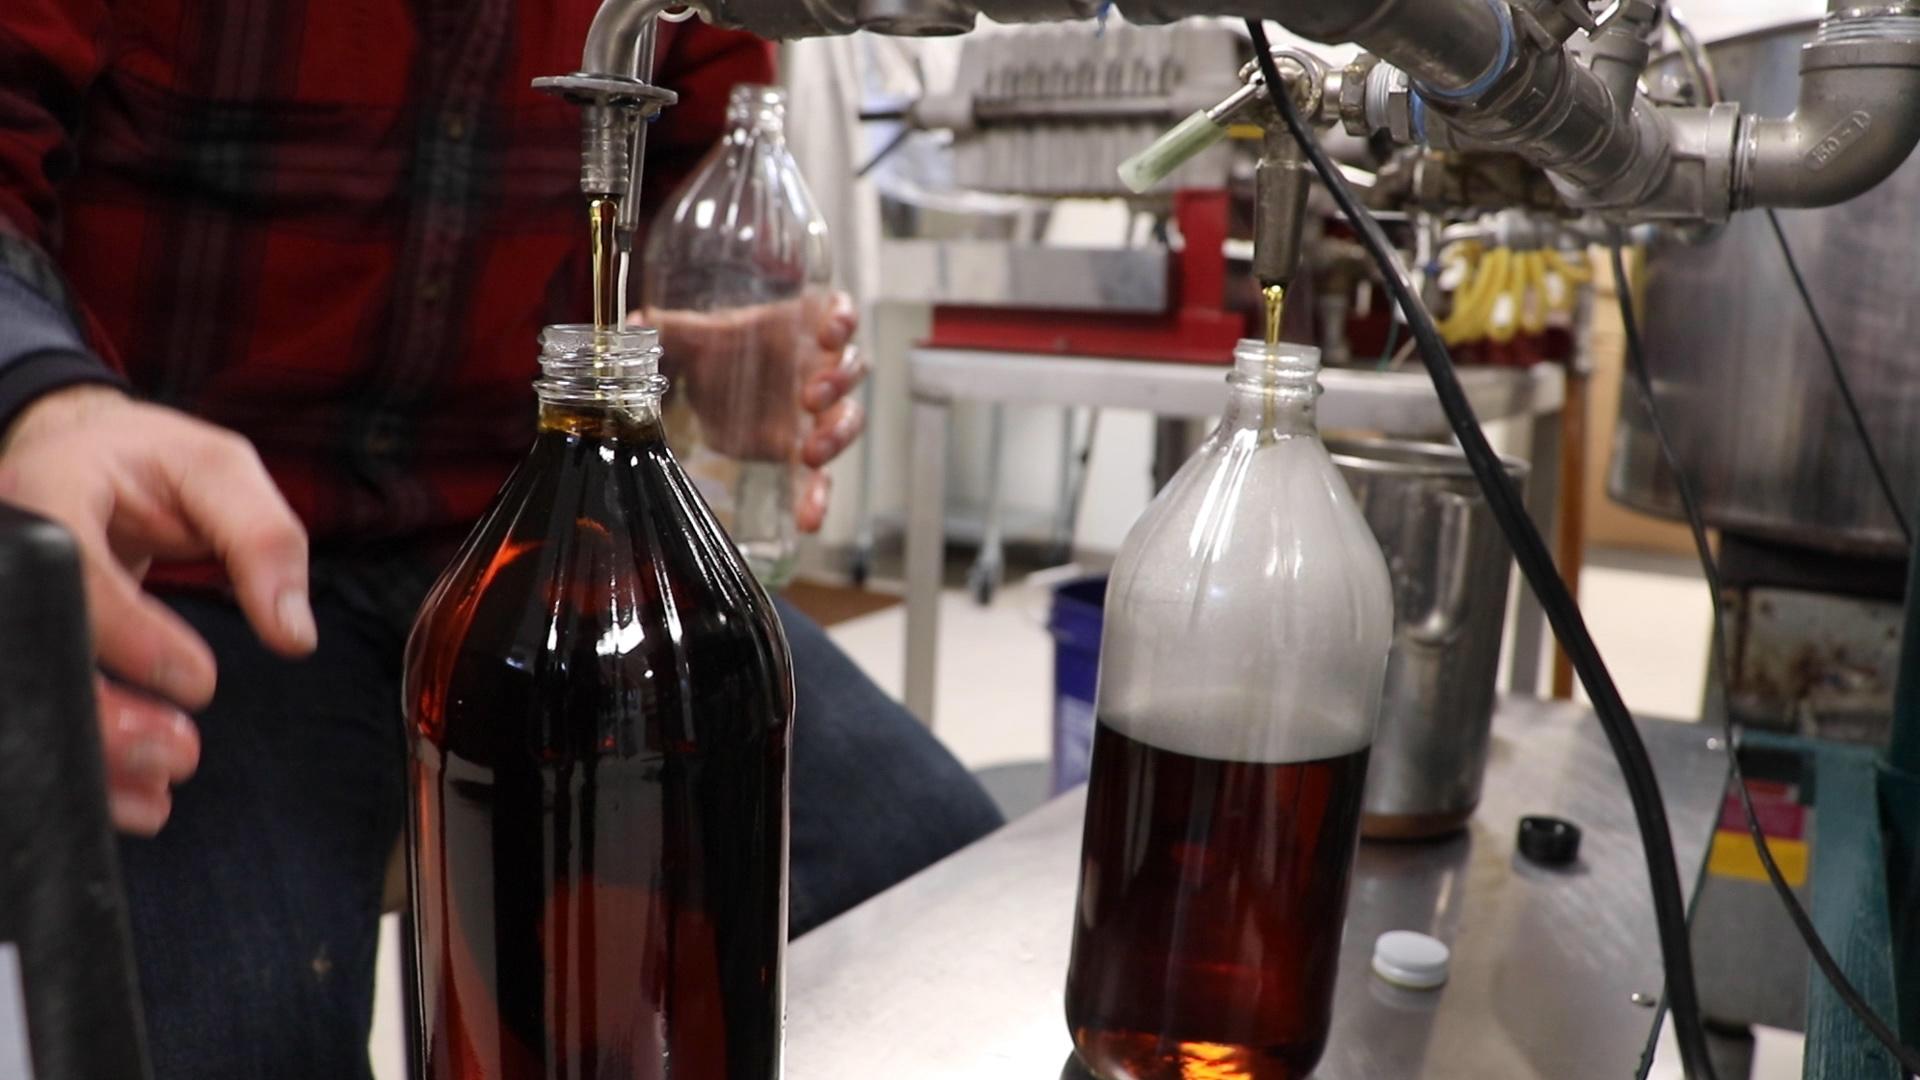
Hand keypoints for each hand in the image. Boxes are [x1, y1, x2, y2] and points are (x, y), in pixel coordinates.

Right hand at [0, 386, 314, 833]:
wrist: (73, 460)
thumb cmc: (147, 465)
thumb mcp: (216, 471)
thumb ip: (262, 539)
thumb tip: (293, 633)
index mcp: (46, 491)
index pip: (72, 573)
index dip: (130, 637)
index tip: (201, 682)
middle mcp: (2, 553)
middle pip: (26, 649)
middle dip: (100, 717)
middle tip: (181, 753)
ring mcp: (2, 600)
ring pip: (18, 692)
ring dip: (86, 758)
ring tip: (160, 789)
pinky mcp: (15, 644)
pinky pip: (26, 709)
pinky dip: (78, 766)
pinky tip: (131, 798)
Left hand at [651, 291, 867, 532]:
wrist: (713, 385)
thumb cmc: (719, 350)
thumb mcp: (692, 338)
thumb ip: (667, 330)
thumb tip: (630, 324)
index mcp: (801, 329)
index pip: (838, 315)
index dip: (842, 322)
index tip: (831, 334)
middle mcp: (819, 368)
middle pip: (850, 369)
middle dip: (838, 382)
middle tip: (811, 397)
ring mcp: (817, 412)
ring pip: (848, 419)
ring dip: (837, 435)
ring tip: (811, 453)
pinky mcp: (803, 450)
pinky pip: (821, 476)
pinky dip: (818, 498)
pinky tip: (810, 521)